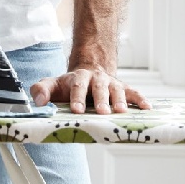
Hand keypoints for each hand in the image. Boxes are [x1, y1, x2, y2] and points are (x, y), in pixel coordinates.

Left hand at [30, 67, 151, 114]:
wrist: (88, 72)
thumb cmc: (69, 85)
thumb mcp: (52, 84)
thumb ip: (41, 90)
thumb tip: (38, 101)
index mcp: (78, 78)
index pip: (77, 86)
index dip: (77, 97)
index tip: (76, 109)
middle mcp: (96, 79)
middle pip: (99, 87)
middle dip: (101, 99)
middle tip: (102, 111)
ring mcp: (110, 83)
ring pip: (116, 89)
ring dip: (119, 100)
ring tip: (121, 112)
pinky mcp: (122, 88)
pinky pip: (133, 92)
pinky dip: (140, 99)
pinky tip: (146, 108)